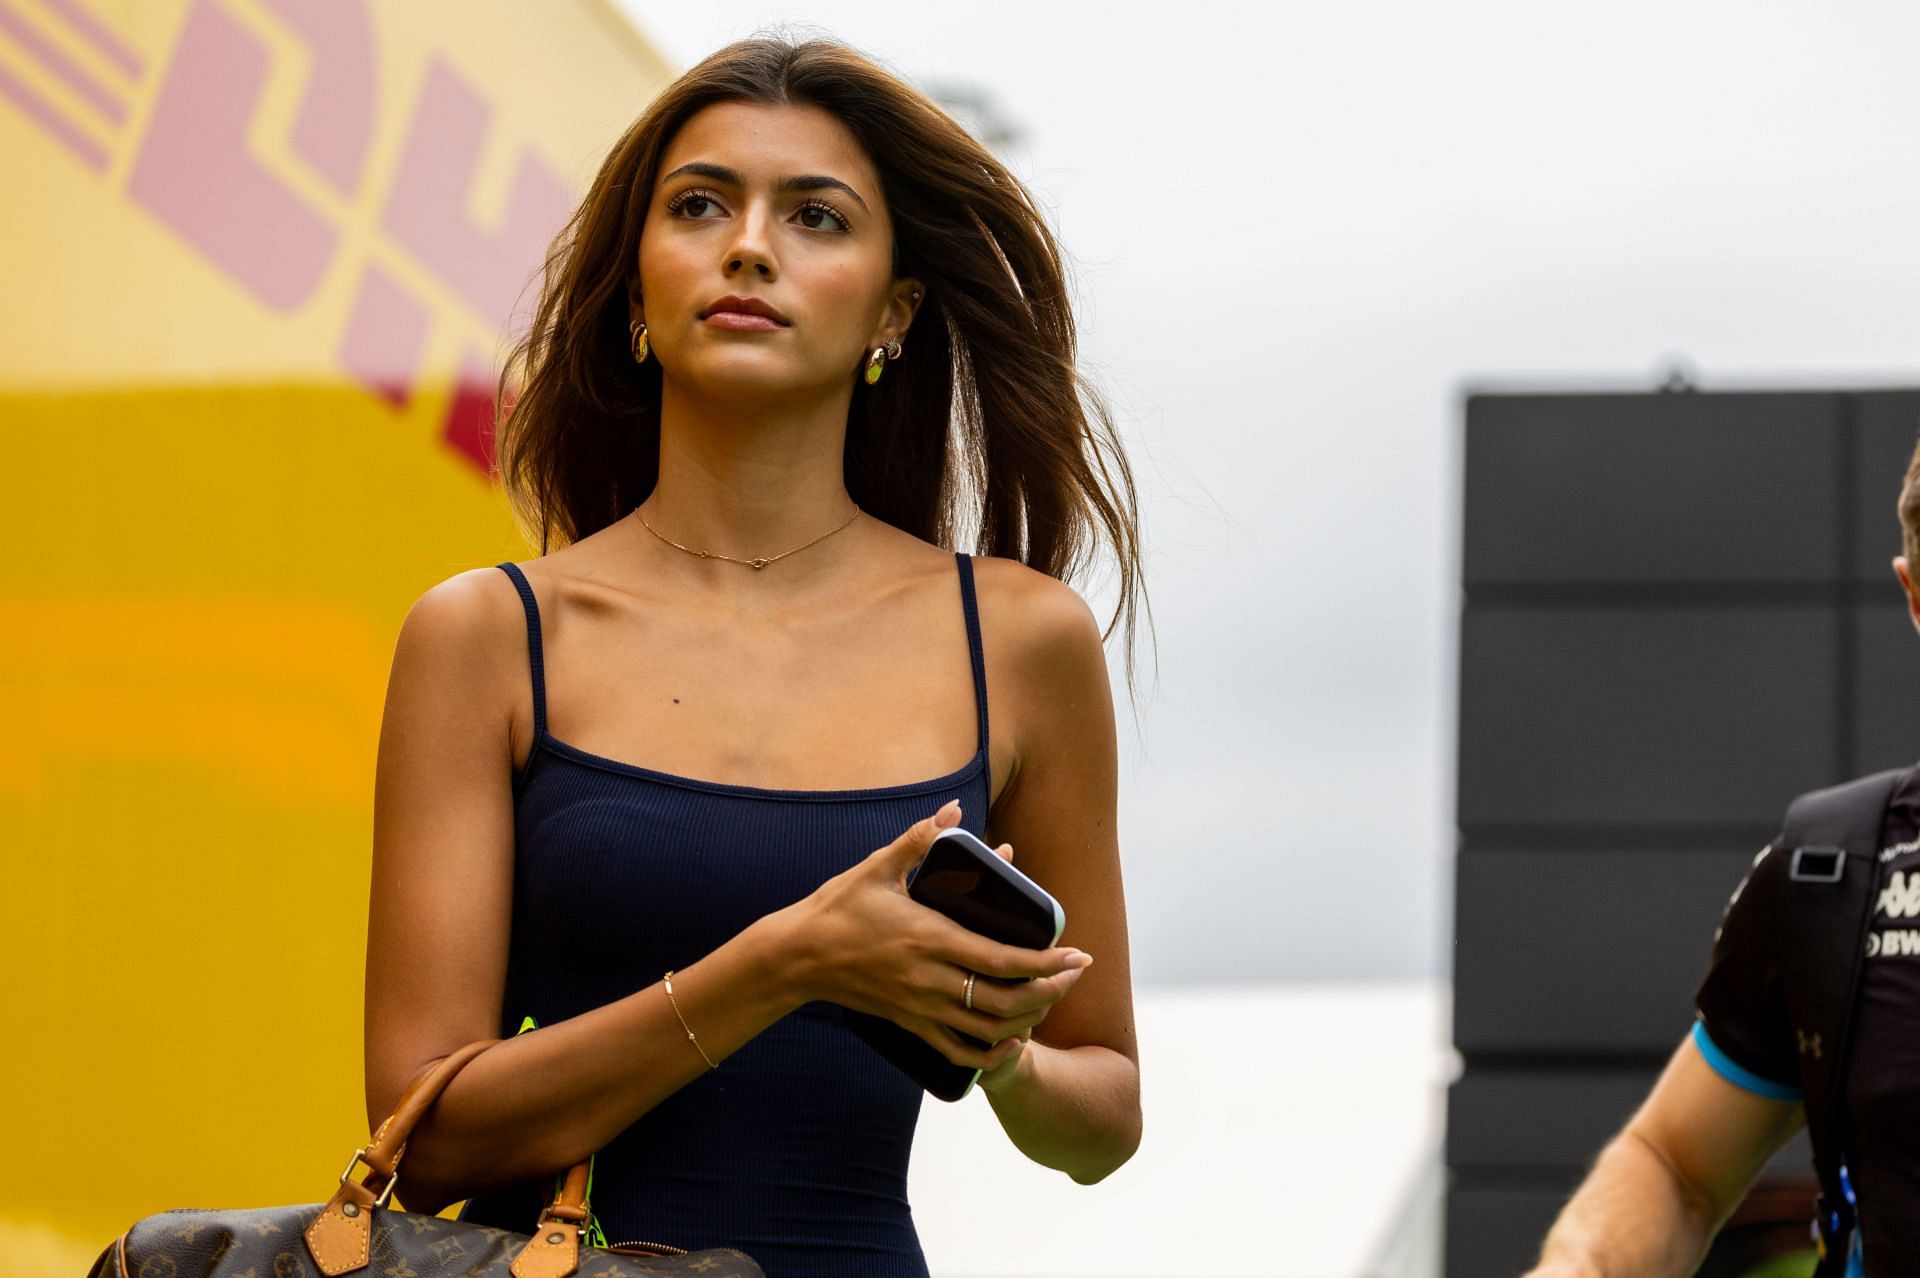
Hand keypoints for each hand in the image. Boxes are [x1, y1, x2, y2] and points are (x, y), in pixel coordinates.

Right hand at [775, 798, 1092, 1072]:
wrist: (796, 957)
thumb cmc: (839, 907)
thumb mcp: (879, 867)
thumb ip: (920, 839)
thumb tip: (954, 810)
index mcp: (931, 938)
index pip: (1002, 959)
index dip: (1046, 962)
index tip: (1076, 955)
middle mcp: (929, 979)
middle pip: (1004, 999)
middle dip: (1049, 990)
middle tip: (1076, 975)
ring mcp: (919, 1006)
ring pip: (987, 1028)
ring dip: (1027, 1020)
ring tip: (1051, 1001)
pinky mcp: (907, 1022)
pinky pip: (956, 1049)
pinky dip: (989, 1053)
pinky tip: (1010, 1042)